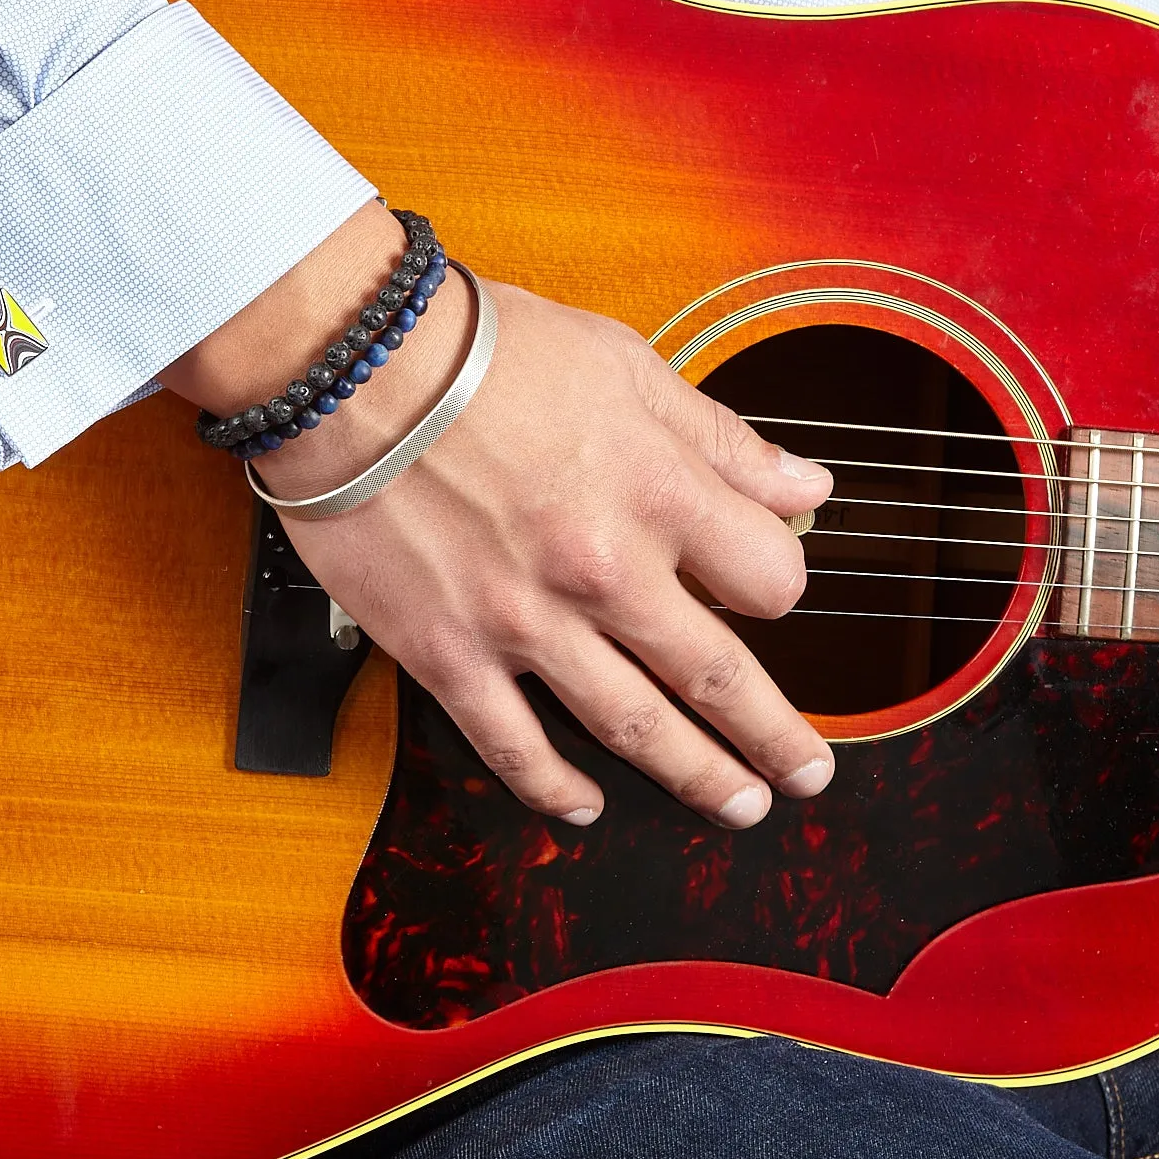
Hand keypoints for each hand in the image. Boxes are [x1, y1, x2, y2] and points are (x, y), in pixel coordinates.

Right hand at [164, 203, 834, 827]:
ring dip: (698, 778)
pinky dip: (554, 788)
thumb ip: (722, 441)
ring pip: (635, 728)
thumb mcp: (627, 367)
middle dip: (775, 736)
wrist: (352, 367)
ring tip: (738, 806)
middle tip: (806, 773)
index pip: (769, 579)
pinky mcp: (449, 652)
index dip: (779, 586)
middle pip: (719, 677)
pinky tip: (584, 805)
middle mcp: (604, 570)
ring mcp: (526, 622)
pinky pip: (512, 745)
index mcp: (659, 494)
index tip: (767, 592)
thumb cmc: (486, 352)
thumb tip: (806, 487)